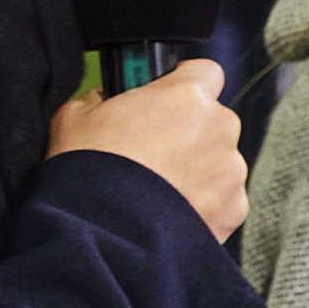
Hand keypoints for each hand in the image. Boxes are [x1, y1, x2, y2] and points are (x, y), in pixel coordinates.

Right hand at [49, 58, 246, 241]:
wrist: (102, 235)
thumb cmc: (87, 169)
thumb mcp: (75, 116)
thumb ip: (102, 97)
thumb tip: (106, 98)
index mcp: (188, 95)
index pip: (206, 72)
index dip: (184, 83)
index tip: (166, 98)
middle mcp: (220, 127)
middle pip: (213, 120)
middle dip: (189, 132)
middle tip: (152, 153)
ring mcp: (231, 171)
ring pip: (219, 161)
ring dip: (197, 170)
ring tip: (157, 191)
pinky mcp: (234, 210)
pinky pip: (222, 199)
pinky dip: (203, 205)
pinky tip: (168, 215)